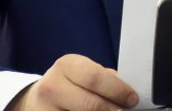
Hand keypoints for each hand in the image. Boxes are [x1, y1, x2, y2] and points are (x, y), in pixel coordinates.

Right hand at [8, 54, 138, 110]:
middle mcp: (52, 87)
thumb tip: (127, 93)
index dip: (117, 90)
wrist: (38, 101)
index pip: (95, 78)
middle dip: (113, 109)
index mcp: (66, 66)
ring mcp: (44, 109)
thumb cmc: (70, 86)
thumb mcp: (83, 74)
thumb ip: (105, 80)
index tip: (133, 99)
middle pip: (90, 104)